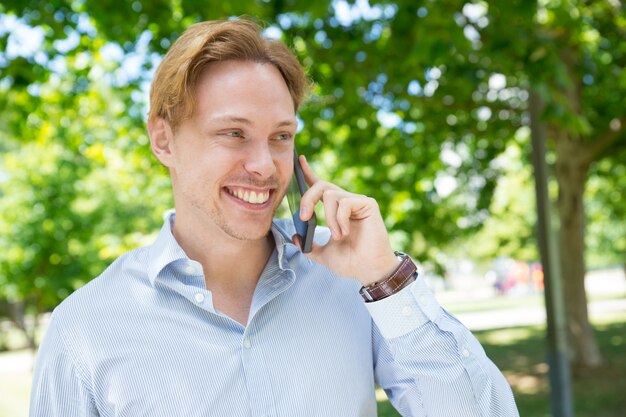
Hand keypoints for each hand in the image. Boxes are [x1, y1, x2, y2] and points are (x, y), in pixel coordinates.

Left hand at [292, 155, 399, 285]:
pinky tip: (346, 232)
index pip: (320, 186)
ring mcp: (357, 202)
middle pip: (321, 186)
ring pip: (331, 195)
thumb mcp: (323, 254)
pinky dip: (340, 220)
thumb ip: (308, 246)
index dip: (309, 172)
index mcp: (335, 210)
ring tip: (337, 236)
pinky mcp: (367, 204)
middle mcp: (345, 202)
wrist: (368, 270)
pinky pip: (344, 203)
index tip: (299, 159)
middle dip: (307, 199)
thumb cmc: (351, 261)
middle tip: (304, 218)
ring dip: (328, 218)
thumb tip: (295, 237)